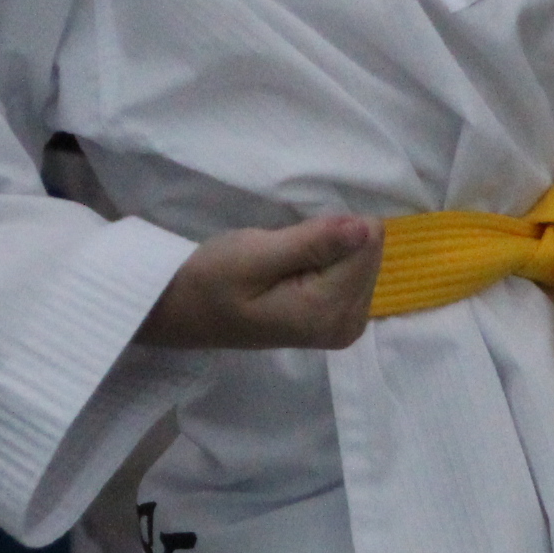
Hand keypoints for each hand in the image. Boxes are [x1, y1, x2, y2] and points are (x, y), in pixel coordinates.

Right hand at [139, 213, 382, 350]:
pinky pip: (356, 270)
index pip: (366, 242)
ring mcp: (347, 325)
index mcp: (328, 313)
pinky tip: (299, 272)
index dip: (328, 230)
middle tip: (285, 255)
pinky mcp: (340, 318)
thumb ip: (313, 242)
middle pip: (370, 251)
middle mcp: (348, 325)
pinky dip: (329, 261)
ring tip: (287, 264)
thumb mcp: (255, 254)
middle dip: (331, 241)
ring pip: (366, 257)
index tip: (291, 243)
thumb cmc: (211, 279)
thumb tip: (366, 227)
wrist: (183, 311)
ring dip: (328, 251)